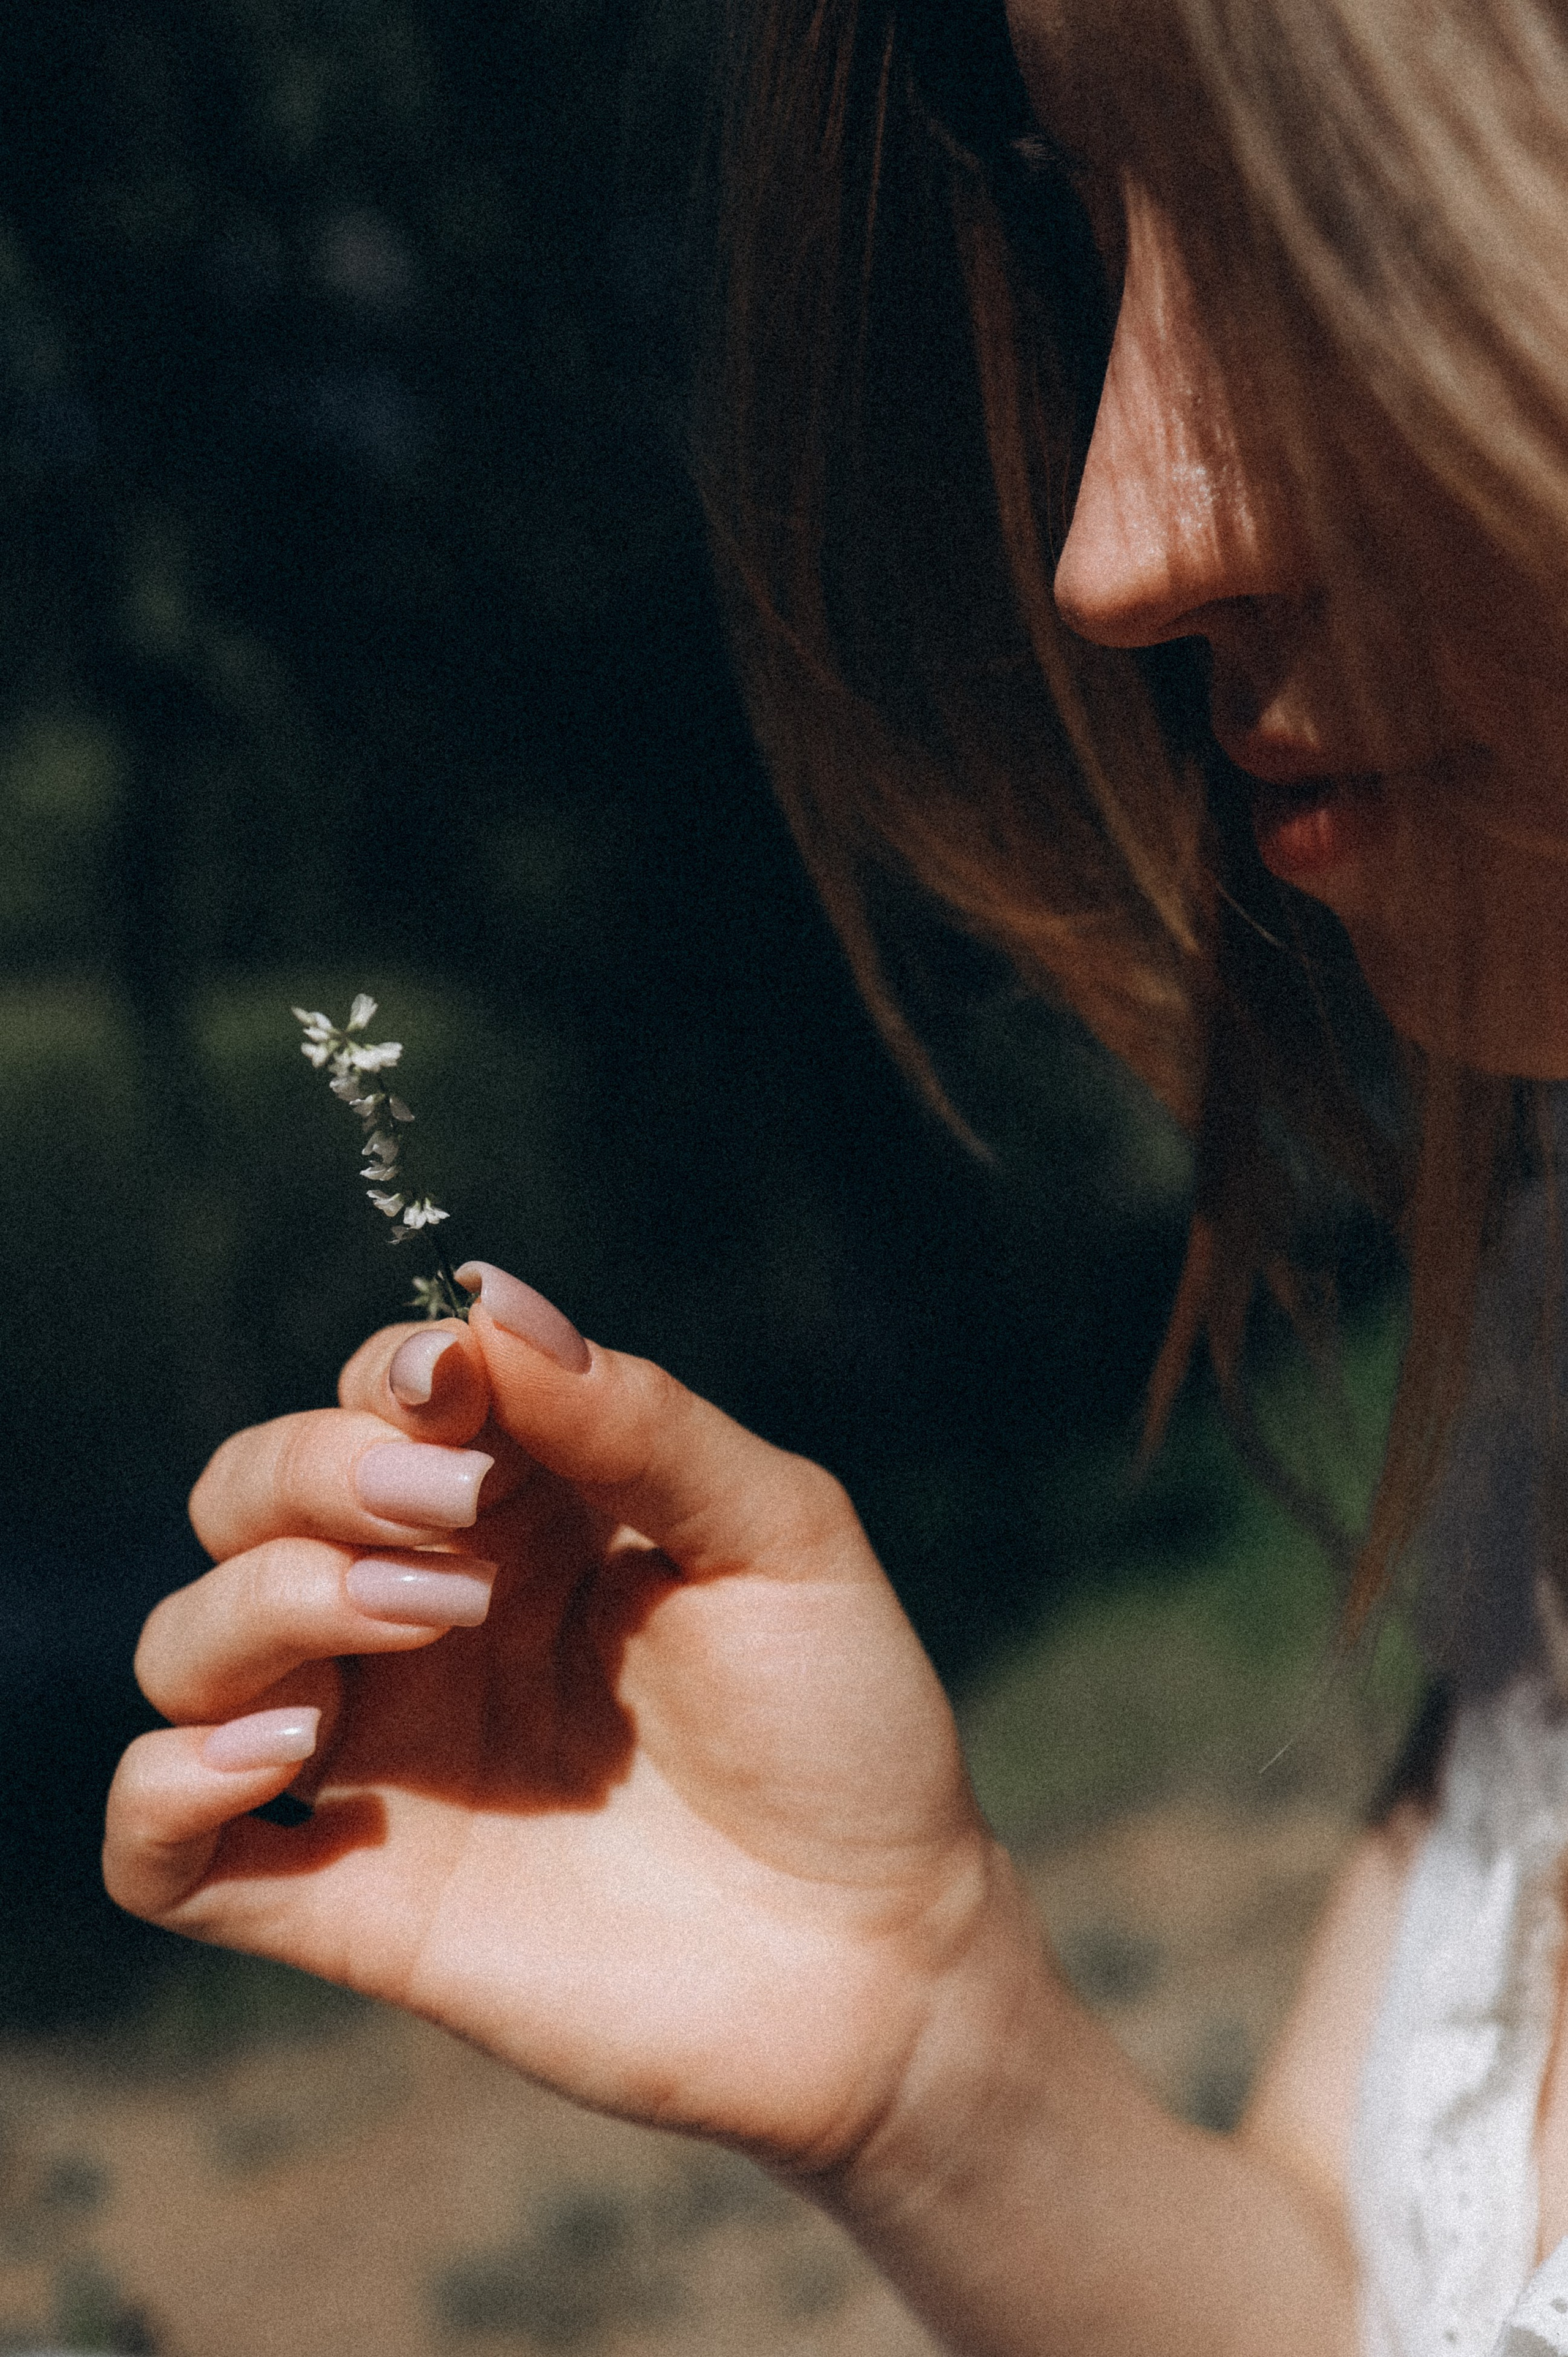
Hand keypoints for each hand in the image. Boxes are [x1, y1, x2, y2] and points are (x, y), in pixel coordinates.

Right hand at [105, 1264, 1009, 2170]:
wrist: (876, 1956)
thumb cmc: (842, 1727)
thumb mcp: (777, 1536)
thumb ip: (635, 1420)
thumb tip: (491, 1298)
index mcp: (518, 1513)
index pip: (375, 1397)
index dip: (391, 1379)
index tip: (457, 1398)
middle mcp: (421, 1615)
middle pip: (246, 1492)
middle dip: (318, 1474)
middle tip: (454, 1518)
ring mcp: (376, 1755)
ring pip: (190, 1642)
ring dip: (266, 1602)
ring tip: (427, 1625)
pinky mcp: (344, 1899)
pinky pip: (159, 1841)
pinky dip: (167, 1783)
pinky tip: (285, 1756)